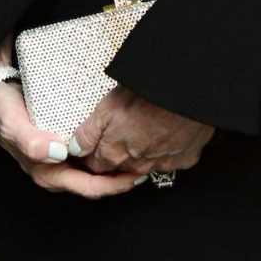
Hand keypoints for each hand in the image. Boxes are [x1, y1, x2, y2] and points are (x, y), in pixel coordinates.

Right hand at [0, 40, 139, 199]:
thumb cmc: (1, 111)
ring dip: (116, 168)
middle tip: (147, 165)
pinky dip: (106, 155)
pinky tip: (118, 143)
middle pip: (96, 183)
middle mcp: (55, 171)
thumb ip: (31, 141)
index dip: (115, 185)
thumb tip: (57, 153)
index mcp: (47, 173)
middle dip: (122, 179)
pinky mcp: (61, 147)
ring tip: (138, 156)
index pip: (89, 188)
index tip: (137, 173)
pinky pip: (88, 157)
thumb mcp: (13, 124)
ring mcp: (58, 160)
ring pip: (93, 172)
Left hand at [70, 85, 212, 178]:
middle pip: (120, 167)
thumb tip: (75, 149)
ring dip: (140, 153)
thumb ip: (88, 133)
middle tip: (119, 131)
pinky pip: (169, 159)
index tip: (93, 144)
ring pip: (144, 165)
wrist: (185, 93)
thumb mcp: (106, 107)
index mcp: (115, 154)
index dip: (92, 154)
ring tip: (142, 128)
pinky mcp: (183, 160)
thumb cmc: (146, 95)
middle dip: (116, 154)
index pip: (96, 165)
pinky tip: (165, 132)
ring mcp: (162, 164)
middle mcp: (137, 165)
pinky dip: (166, 150)